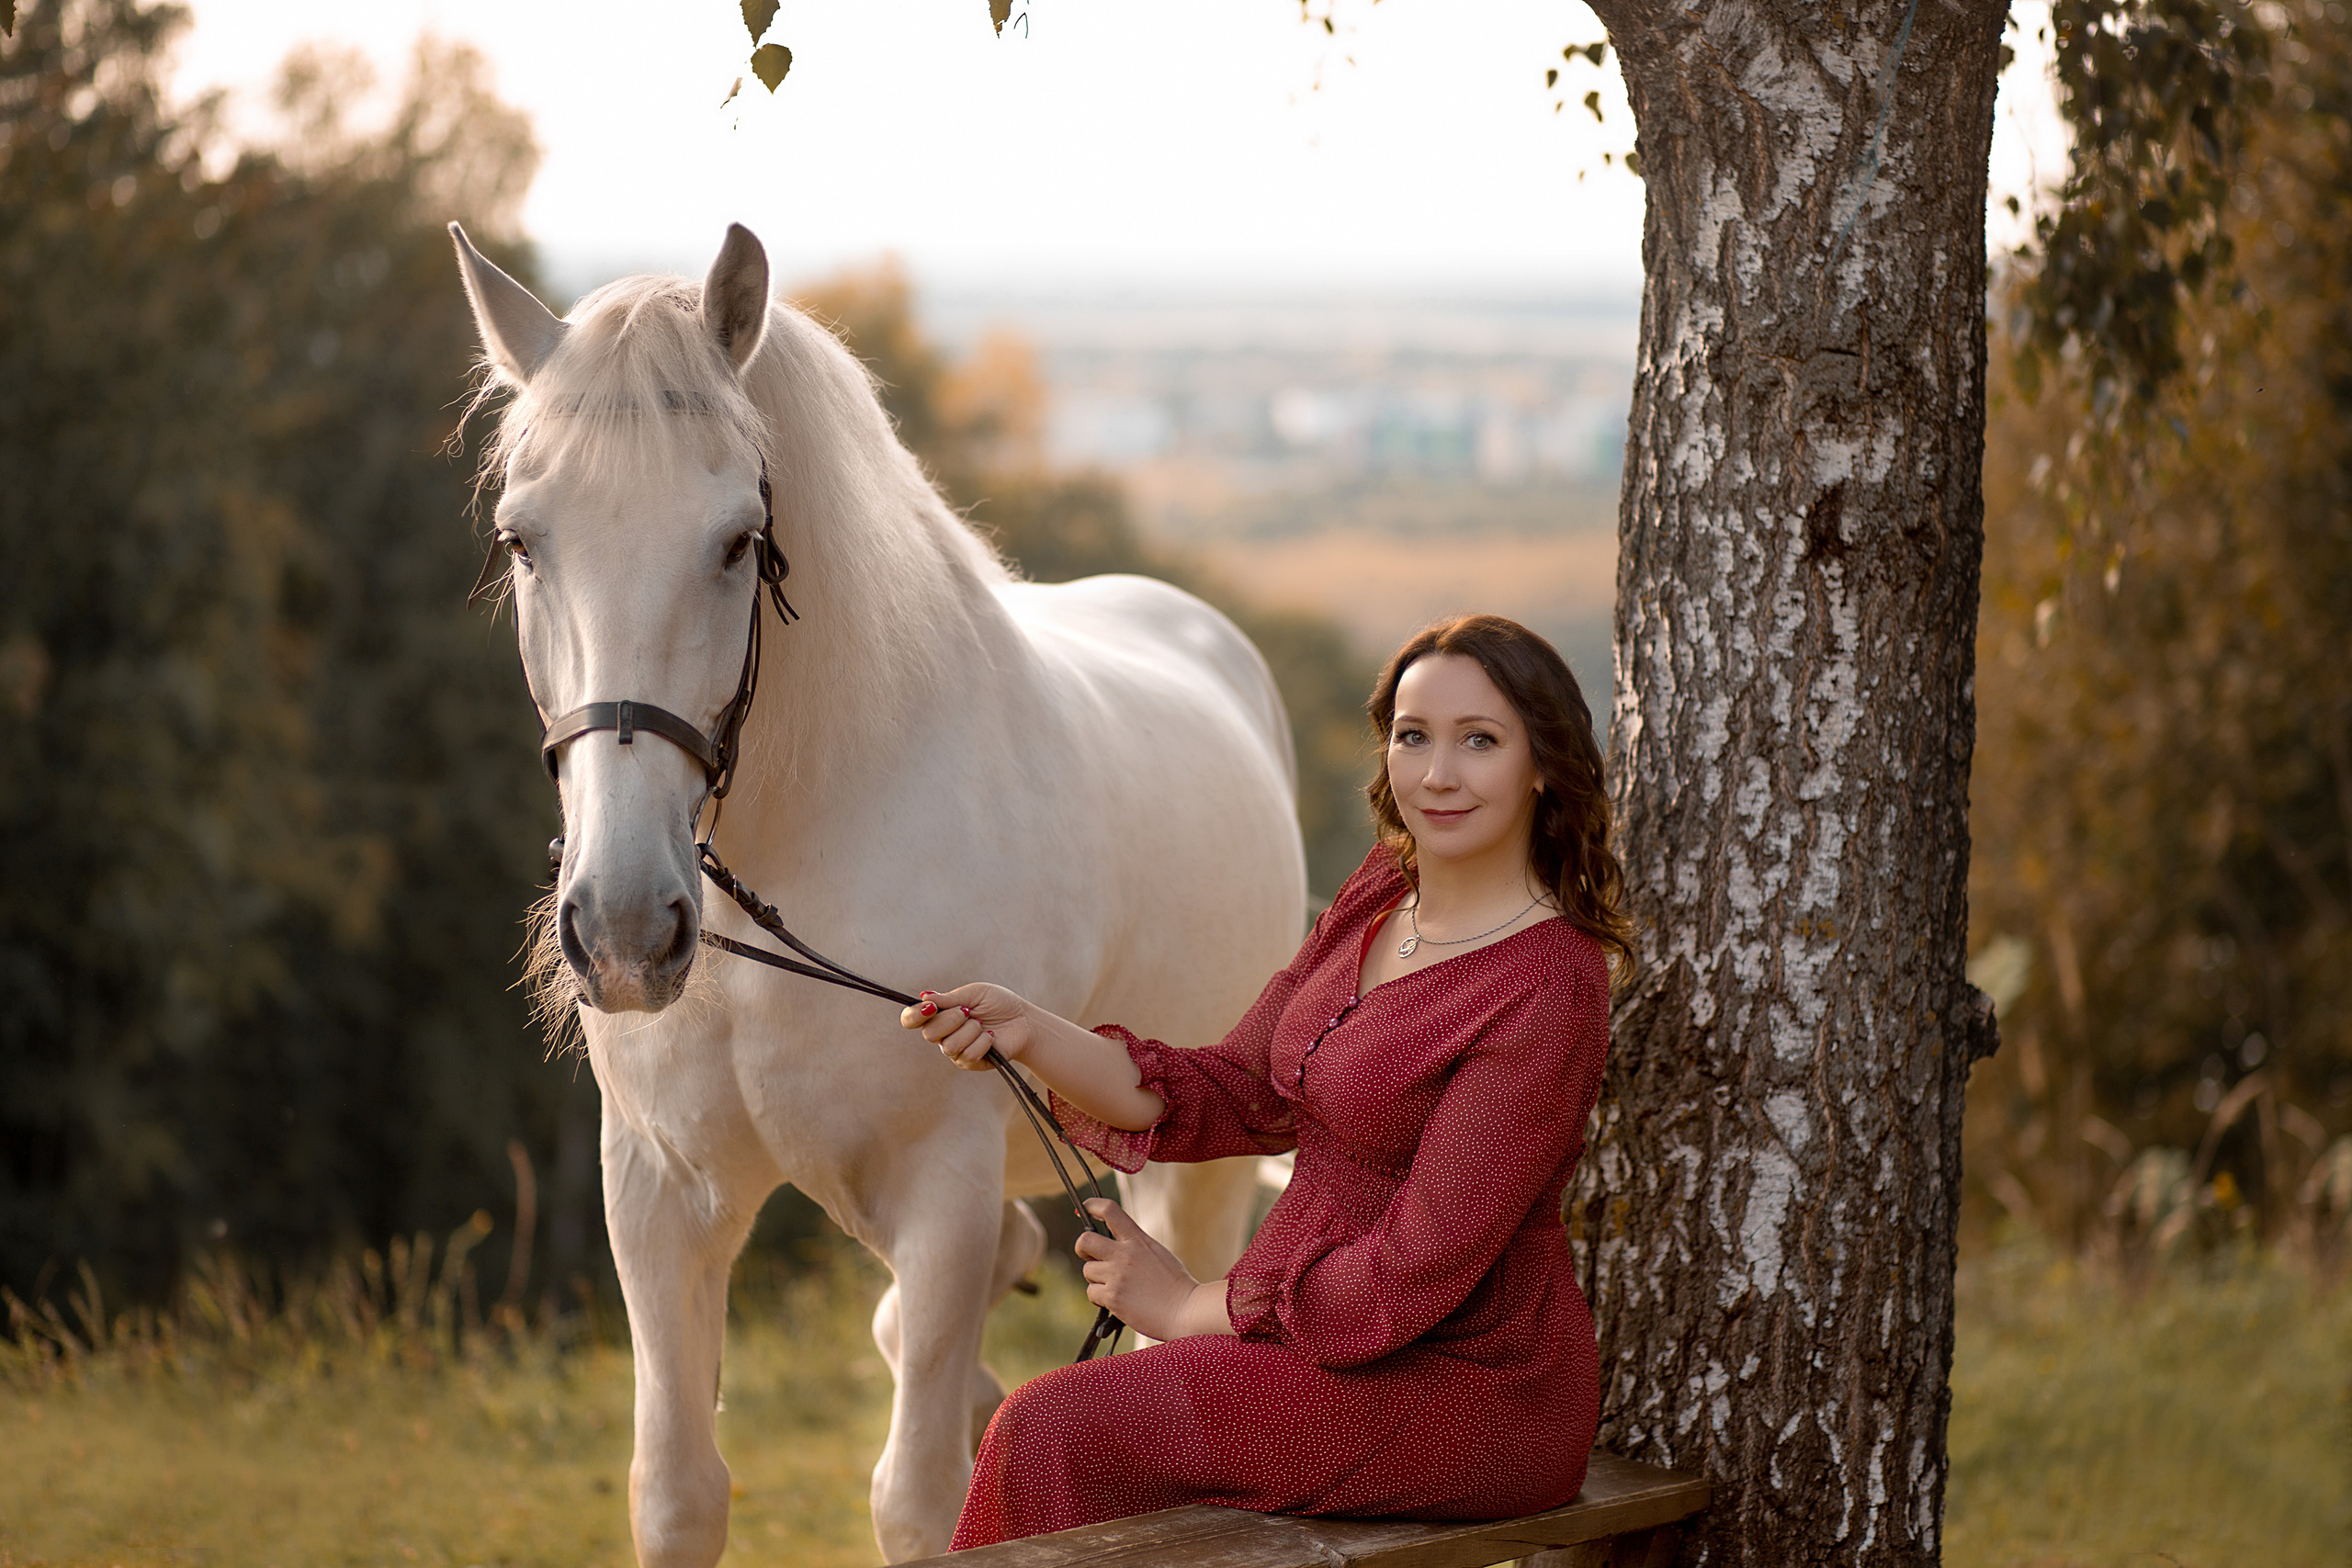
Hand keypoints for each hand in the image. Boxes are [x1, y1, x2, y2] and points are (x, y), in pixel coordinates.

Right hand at [899, 982, 1030, 1070]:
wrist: (1023, 1020)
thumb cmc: (998, 1004)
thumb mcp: (974, 993)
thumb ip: (949, 998)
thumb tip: (924, 997)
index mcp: (939, 1015)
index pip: (911, 1019)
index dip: (914, 1015)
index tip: (931, 1007)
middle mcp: (942, 1035)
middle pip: (929, 1033)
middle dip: (951, 1019)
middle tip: (970, 1012)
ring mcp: (955, 1051)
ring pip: (949, 1046)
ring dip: (970, 1031)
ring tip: (983, 1025)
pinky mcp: (970, 1063)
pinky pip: (968, 1056)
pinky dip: (982, 1043)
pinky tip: (991, 1037)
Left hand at [1072, 1199, 1233, 1341]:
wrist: (1185, 1310)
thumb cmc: (1175, 1285)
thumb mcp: (1157, 1253)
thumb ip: (1135, 1246)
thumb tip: (1114, 1246)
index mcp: (1138, 1239)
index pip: (1110, 1211)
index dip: (1092, 1206)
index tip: (1084, 1208)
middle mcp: (1124, 1253)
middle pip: (1085, 1240)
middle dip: (1082, 1248)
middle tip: (1090, 1257)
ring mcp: (1117, 1275)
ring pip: (1087, 1270)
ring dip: (1096, 1279)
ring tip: (1116, 1287)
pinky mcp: (1113, 1296)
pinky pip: (1092, 1292)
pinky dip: (1100, 1298)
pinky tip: (1117, 1301)